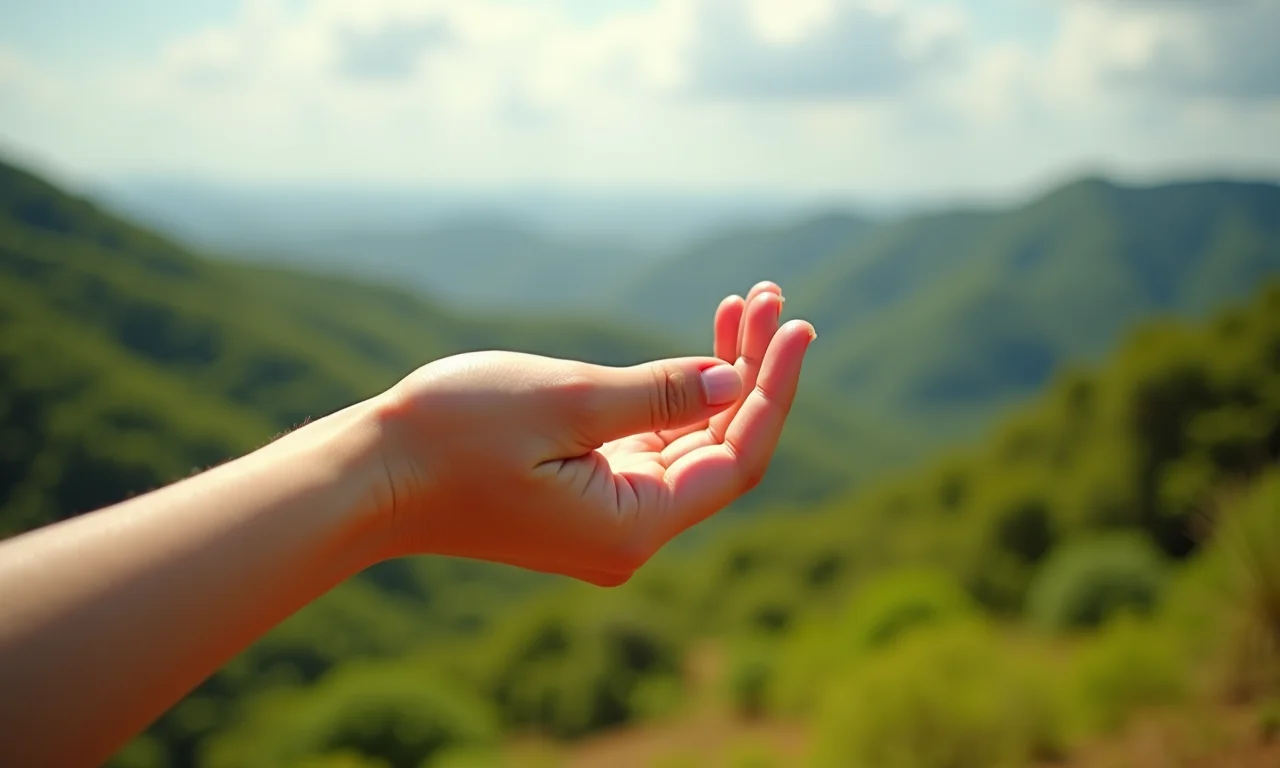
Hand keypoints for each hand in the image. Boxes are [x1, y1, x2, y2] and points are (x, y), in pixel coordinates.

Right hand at [369, 283, 812, 584]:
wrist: (367, 478)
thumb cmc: (452, 436)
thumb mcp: (566, 401)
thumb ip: (658, 393)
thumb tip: (736, 383)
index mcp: (634, 524)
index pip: (738, 457)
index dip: (775, 390)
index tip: (797, 325)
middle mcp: (630, 530)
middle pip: (721, 447)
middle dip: (750, 370)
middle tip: (769, 296)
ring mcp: (607, 513)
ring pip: (689, 441)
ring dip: (719, 376)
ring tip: (743, 304)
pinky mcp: (583, 491)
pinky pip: (652, 443)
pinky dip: (676, 396)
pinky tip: (698, 348)